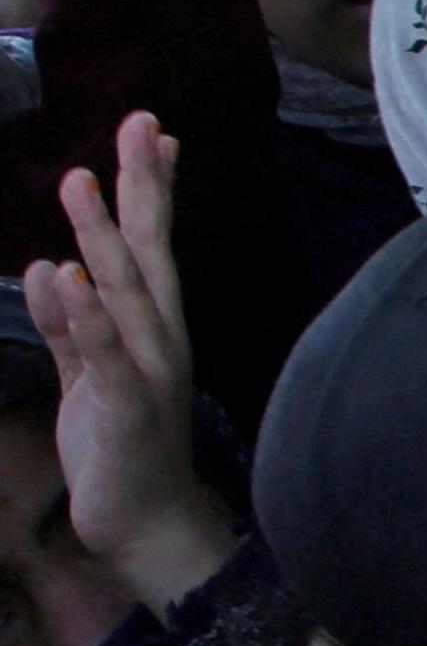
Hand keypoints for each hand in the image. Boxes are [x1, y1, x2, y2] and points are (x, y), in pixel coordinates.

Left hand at [25, 114, 236, 608]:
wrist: (146, 521)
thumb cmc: (120, 447)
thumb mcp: (87, 376)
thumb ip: (68, 326)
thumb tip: (48, 269)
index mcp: (151, 326)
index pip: (150, 245)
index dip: (148, 189)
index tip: (150, 132)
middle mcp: (158, 336)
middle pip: (149, 250)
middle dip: (141, 186)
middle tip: (138, 124)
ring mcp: (148, 369)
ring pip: (124, 290)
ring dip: (100, 235)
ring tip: (77, 181)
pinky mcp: (127, 406)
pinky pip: (103, 354)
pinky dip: (85, 315)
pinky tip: (67, 279)